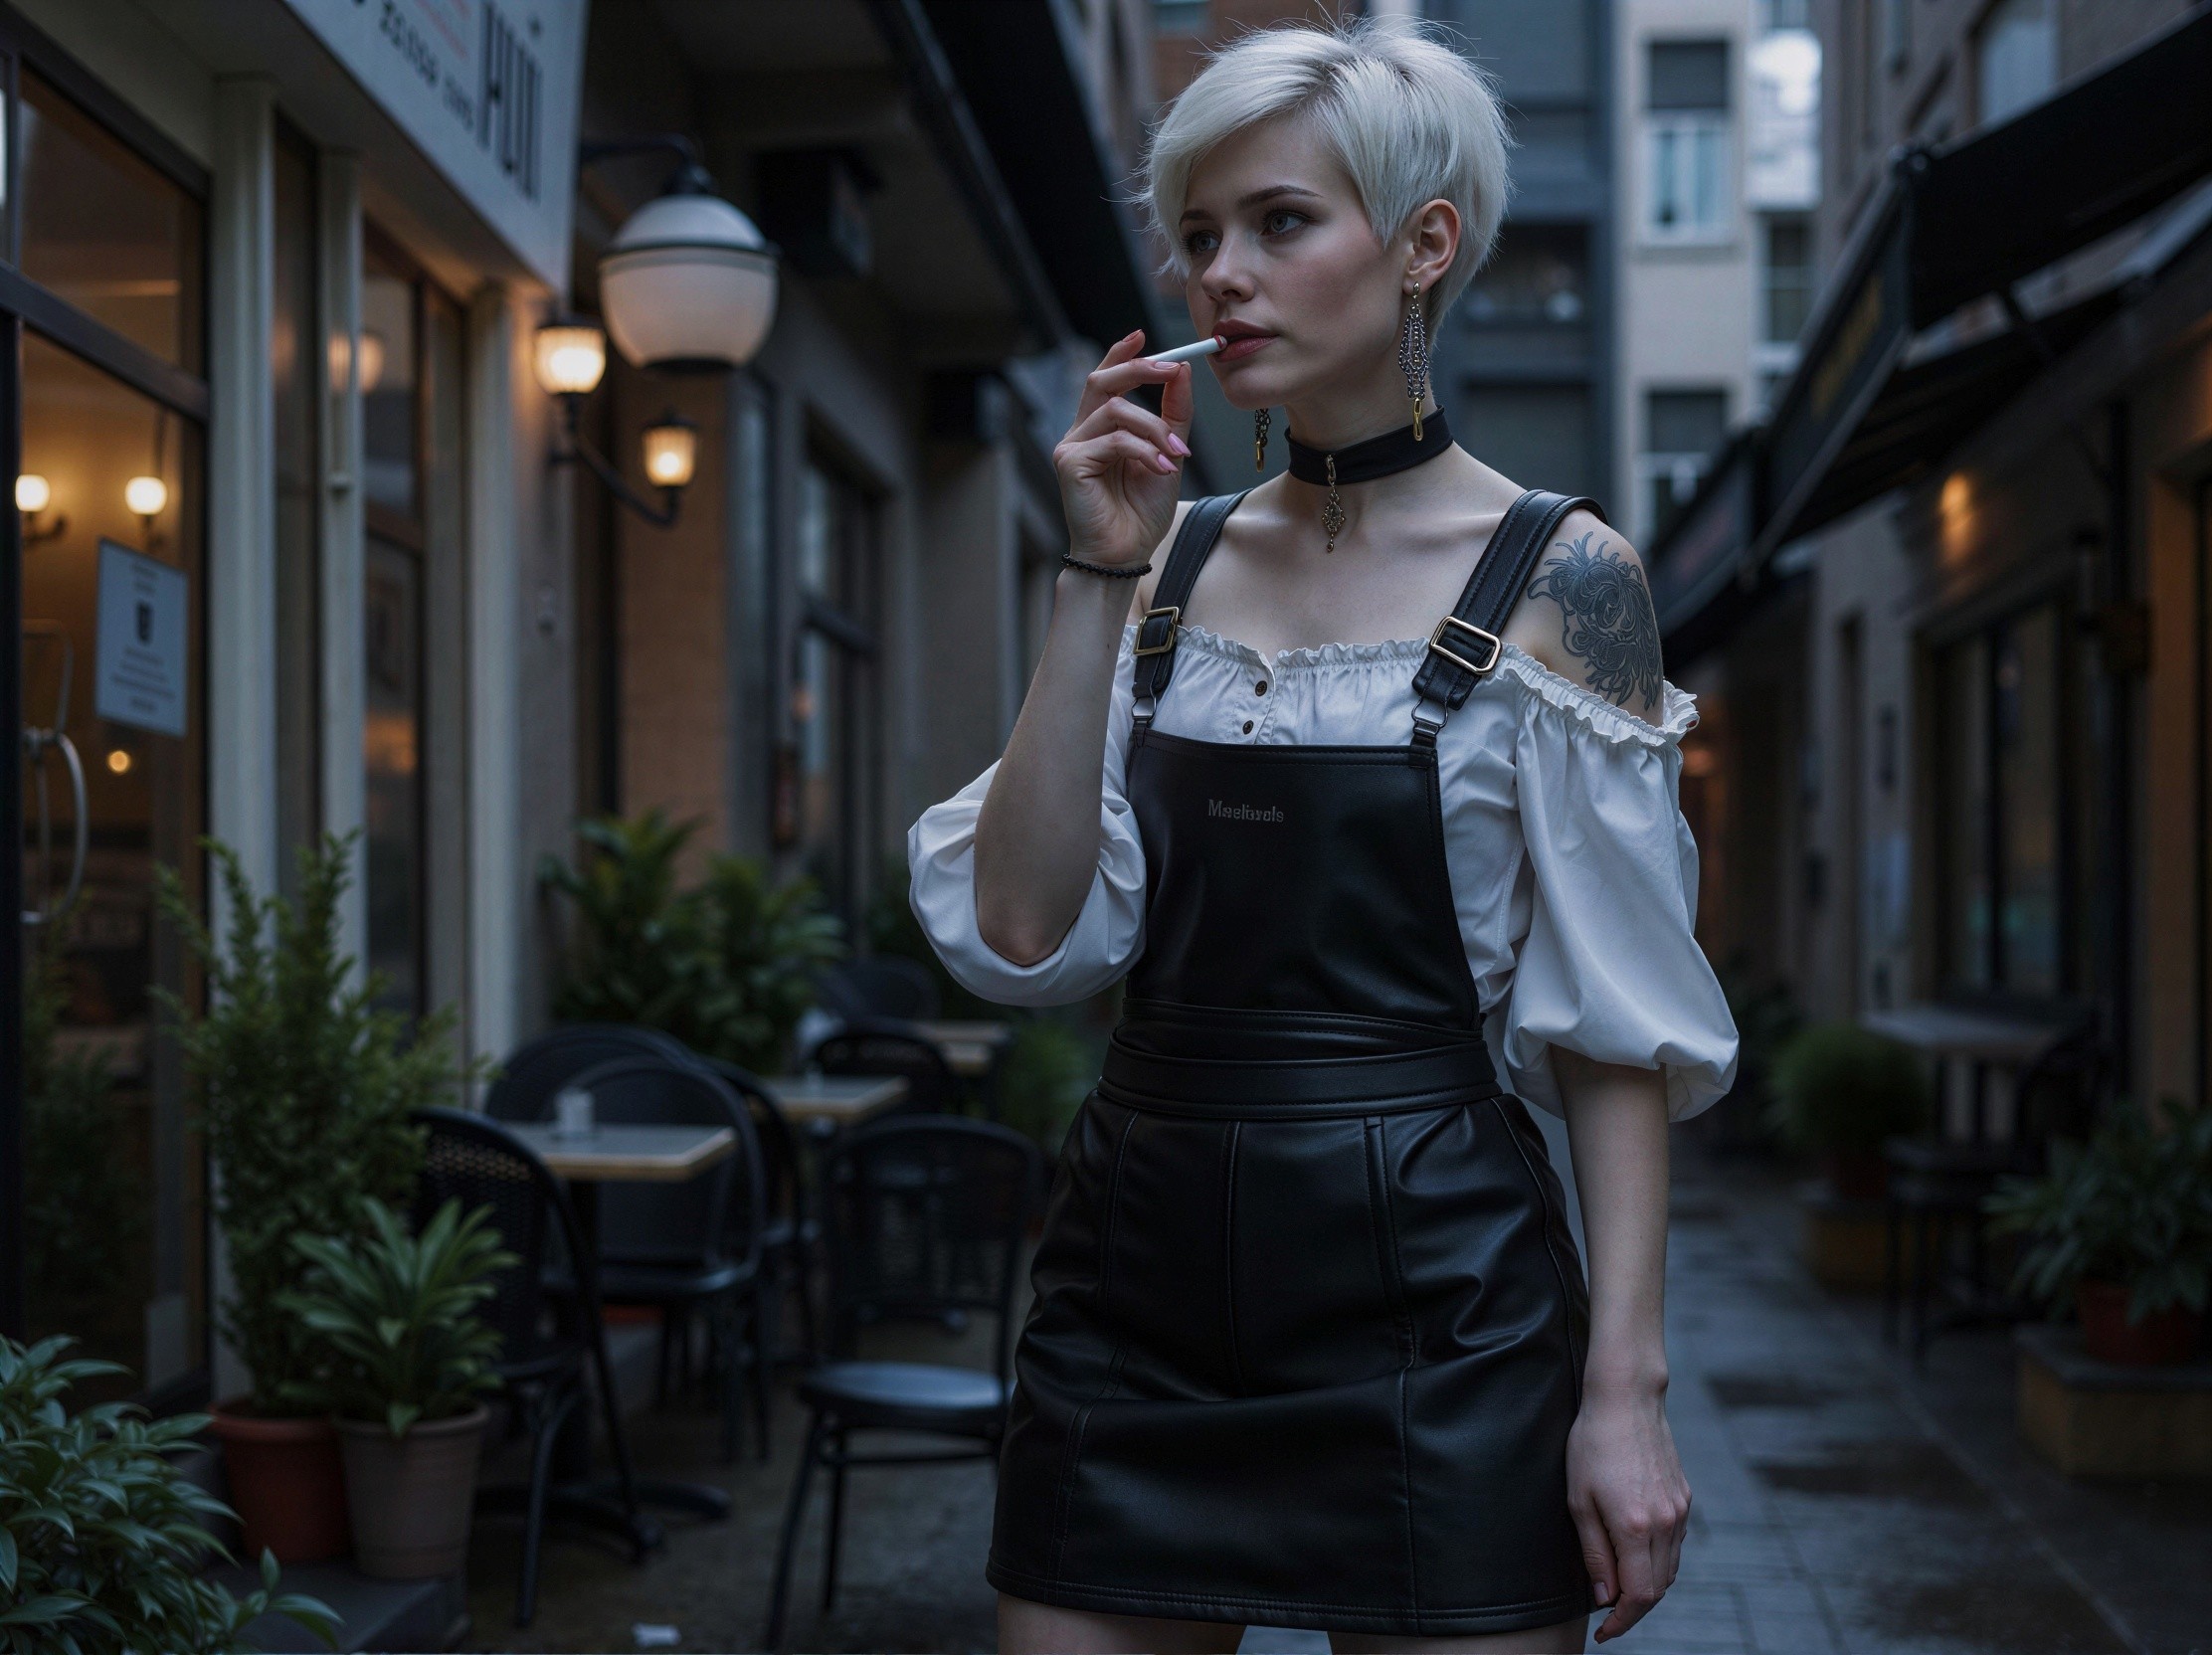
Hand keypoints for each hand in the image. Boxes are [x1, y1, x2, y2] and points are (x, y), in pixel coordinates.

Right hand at [1052, 330, 1194, 568]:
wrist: (1125, 553)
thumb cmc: (1141, 512)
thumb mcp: (1168, 453)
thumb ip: (1174, 414)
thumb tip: (1182, 371)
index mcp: (1101, 429)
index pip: (1106, 380)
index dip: (1121, 354)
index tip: (1143, 336)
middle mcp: (1081, 433)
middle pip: (1102, 381)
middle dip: (1138, 369)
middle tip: (1171, 370)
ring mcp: (1071, 447)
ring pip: (1116, 411)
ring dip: (1154, 427)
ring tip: (1175, 453)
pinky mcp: (1069, 463)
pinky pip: (1113, 440)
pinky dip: (1143, 450)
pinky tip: (1160, 469)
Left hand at [1566, 1384, 1690, 1641]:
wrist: (1627, 1400)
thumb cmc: (1592, 1445)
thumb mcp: (1579, 1501)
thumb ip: (1594, 1554)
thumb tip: (1604, 1597)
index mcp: (1637, 1528)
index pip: (1638, 1596)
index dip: (1621, 1620)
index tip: (1604, 1631)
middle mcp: (1666, 1524)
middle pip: (1658, 1588)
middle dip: (1632, 1608)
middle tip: (1606, 1613)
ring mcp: (1679, 1511)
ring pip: (1670, 1569)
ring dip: (1647, 1586)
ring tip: (1619, 1588)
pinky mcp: (1684, 1499)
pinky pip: (1675, 1546)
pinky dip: (1658, 1562)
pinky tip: (1637, 1556)